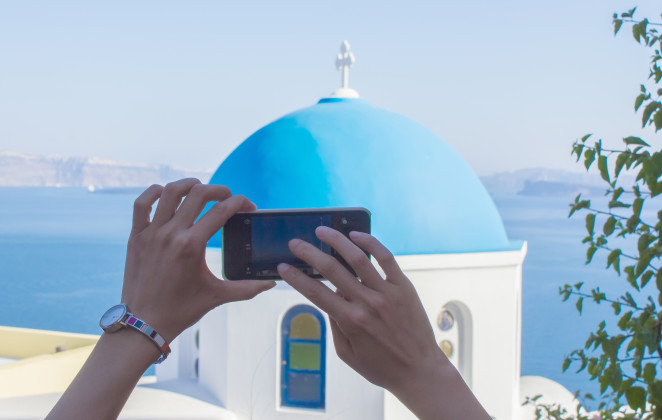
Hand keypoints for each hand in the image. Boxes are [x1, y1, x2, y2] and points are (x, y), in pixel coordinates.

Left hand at [122, 178, 274, 342]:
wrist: (144, 323)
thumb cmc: (181, 310)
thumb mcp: (217, 296)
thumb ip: (247, 288)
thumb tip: (271, 283)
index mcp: (192, 246)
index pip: (222, 211)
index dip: (240, 203)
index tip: (248, 206)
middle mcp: (171, 234)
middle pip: (198, 194)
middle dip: (219, 190)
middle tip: (228, 197)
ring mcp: (151, 233)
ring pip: (170, 192)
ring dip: (189, 184)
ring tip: (200, 188)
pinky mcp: (137, 236)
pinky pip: (142, 204)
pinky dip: (154, 193)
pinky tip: (166, 194)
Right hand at [278, 226, 489, 419]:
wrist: (419, 370)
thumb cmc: (381, 367)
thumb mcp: (347, 354)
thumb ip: (335, 325)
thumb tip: (330, 297)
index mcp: (350, 321)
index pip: (316, 292)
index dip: (296, 278)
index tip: (284, 267)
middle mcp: (367, 303)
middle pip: (332, 270)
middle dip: (309, 253)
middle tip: (295, 243)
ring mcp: (387, 292)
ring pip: (358, 258)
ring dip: (336, 240)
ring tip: (322, 230)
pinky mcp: (404, 286)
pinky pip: (386, 258)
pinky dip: (371, 243)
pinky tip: (356, 234)